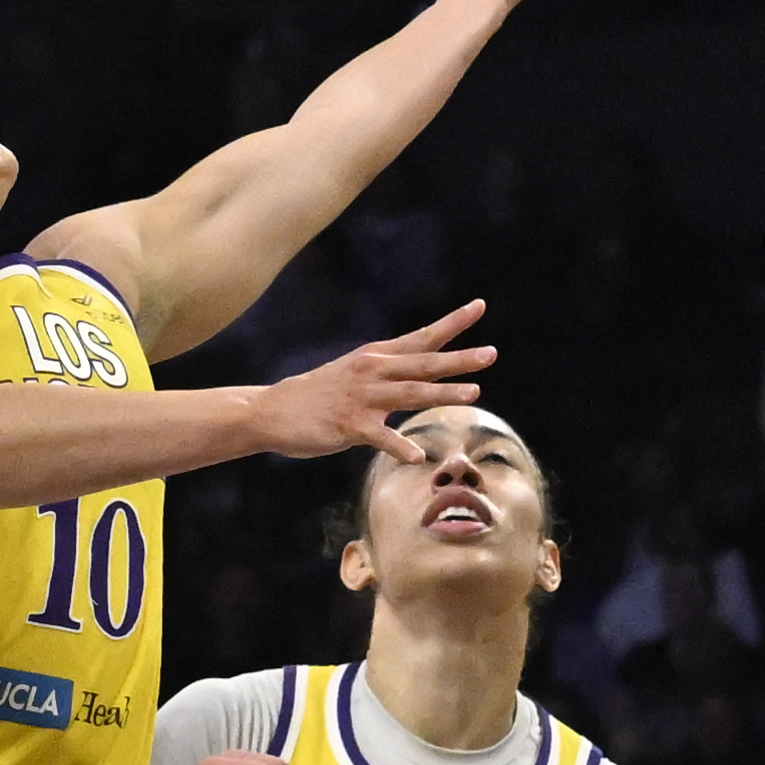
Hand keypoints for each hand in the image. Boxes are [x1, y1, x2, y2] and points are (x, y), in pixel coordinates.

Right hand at [249, 303, 497, 459]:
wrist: (274, 410)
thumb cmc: (320, 394)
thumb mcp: (357, 374)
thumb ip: (391, 373)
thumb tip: (423, 374)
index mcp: (377, 357)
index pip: (422, 337)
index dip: (452, 323)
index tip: (479, 306)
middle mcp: (373, 371)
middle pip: (423, 363)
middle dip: (459, 359)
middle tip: (491, 353)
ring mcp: (361, 398)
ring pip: (409, 394)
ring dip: (442, 393)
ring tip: (474, 393)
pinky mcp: (348, 425)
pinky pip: (380, 437)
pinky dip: (399, 447)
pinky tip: (418, 457)